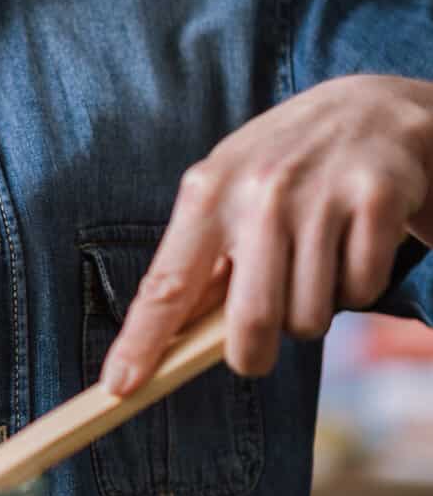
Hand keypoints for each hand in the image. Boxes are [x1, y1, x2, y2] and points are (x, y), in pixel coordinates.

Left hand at [102, 74, 432, 392]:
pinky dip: (356, 285)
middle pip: (250, 323)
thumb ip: (203, 256)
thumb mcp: (230, 189)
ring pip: (309, 317)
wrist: (372, 108)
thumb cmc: (286, 162)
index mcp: (208, 190)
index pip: (167, 283)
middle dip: (252, 353)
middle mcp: (260, 191)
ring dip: (311, 310)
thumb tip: (169, 340)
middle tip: (258, 345)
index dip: (142, 342)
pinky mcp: (376, 200)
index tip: (119, 387)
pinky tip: (352, 243)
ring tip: (313, 261)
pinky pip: (360, 291)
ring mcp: (320, 195)